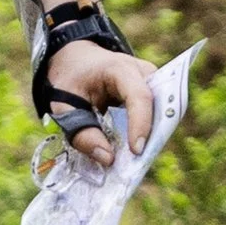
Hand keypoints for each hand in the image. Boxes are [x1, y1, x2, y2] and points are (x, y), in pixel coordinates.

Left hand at [43, 40, 155, 165]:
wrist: (78, 59)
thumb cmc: (71, 80)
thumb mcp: (63, 106)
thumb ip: (81, 133)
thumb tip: (108, 159)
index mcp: (119, 69)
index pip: (139, 97)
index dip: (141, 124)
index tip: (136, 151)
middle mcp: (143, 72)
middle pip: (157, 106)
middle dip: (151, 136)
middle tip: (138, 164)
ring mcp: (153, 81)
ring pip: (162, 113)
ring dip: (151, 137)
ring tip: (135, 160)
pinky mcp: (154, 92)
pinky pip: (157, 116)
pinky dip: (147, 134)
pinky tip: (133, 149)